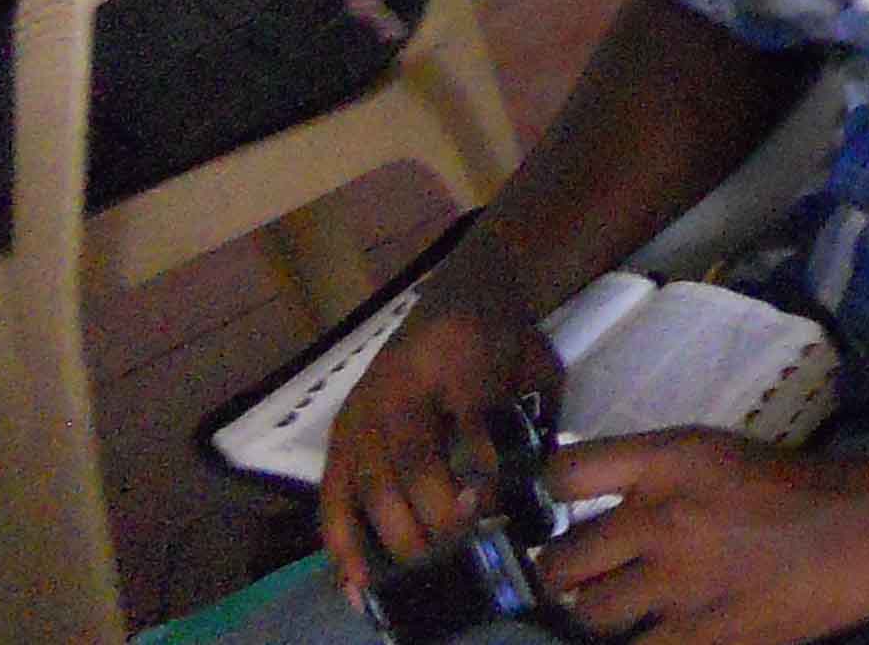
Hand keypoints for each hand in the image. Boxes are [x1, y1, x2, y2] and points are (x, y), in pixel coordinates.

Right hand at [317, 260, 565, 596]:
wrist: (460, 289)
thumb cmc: (505, 336)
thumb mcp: (536, 363)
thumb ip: (536, 417)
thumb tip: (529, 493)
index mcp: (460, 353)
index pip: (471, 418)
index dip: (482, 468)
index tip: (493, 509)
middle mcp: (401, 381)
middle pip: (413, 459)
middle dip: (435, 515)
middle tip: (462, 553)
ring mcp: (363, 409)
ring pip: (370, 482)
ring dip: (395, 535)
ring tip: (422, 573)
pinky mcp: (340, 431)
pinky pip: (332, 492)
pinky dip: (342, 540)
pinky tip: (357, 580)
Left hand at [535, 431, 868, 644]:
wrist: (865, 530)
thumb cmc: (796, 486)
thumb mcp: (717, 455)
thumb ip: (655, 476)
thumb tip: (594, 506)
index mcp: (670, 460)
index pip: (565, 473)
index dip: (544, 496)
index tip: (546, 512)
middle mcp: (660, 517)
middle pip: (560, 560)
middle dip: (561, 575)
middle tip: (578, 579)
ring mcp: (674, 583)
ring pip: (584, 614)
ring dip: (591, 617)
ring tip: (609, 614)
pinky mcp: (696, 636)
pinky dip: (634, 643)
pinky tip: (645, 635)